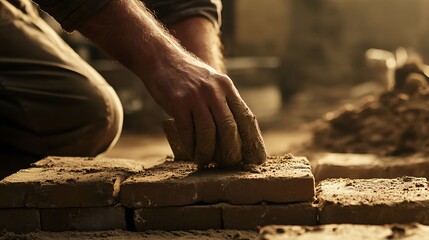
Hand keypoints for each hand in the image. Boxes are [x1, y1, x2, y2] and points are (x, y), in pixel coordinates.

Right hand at [148, 56, 265, 166]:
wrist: (160, 58)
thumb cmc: (186, 76)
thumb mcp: (210, 82)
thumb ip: (221, 102)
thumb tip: (232, 133)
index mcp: (226, 86)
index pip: (245, 116)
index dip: (252, 140)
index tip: (255, 157)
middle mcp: (214, 90)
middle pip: (229, 127)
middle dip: (231, 150)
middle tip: (228, 163)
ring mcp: (196, 96)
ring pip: (208, 133)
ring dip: (207, 152)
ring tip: (204, 161)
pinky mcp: (178, 102)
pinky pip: (188, 132)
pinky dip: (190, 146)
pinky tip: (191, 152)